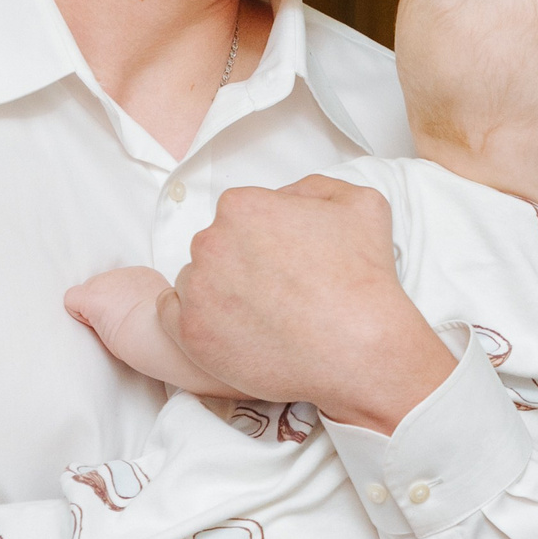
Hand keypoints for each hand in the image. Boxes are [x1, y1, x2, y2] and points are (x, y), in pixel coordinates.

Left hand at [64, 265, 171, 357]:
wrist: (160, 336)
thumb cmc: (166, 335)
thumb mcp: (163, 313)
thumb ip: (147, 306)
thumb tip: (137, 317)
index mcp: (146, 277)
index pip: (120, 287)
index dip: (121, 308)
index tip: (133, 323)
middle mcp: (126, 274)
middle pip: (102, 289)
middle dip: (106, 309)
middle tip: (123, 328)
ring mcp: (107, 282)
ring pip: (87, 296)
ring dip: (94, 314)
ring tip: (115, 331)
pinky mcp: (90, 296)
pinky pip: (72, 301)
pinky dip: (79, 317)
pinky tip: (98, 329)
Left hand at [176, 178, 454, 431]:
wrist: (360, 351)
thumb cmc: (364, 278)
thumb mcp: (359, 202)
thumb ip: (313, 187)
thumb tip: (285, 197)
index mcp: (242, 206)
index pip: (239, 214)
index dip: (265, 237)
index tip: (286, 260)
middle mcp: (210, 242)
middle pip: (214, 246)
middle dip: (240, 263)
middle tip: (277, 291)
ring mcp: (197, 290)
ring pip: (196, 280)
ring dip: (219, 292)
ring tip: (262, 316)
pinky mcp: (191, 334)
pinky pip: (172, 315)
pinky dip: (198, 320)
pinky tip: (231, 328)